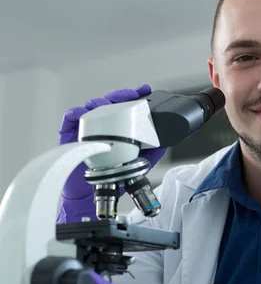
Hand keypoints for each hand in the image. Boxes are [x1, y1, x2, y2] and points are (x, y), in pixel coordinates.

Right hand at [58, 85, 166, 221]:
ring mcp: (86, 128)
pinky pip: (70, 119)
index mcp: (117, 127)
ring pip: (91, 107)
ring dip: (99, 102)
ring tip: (105, 104)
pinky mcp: (70, 134)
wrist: (89, 193)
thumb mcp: (138, 161)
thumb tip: (166, 139)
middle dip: (119, 95)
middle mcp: (102, 124)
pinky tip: (81, 112)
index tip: (144, 90)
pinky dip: (75, 113)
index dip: (133, 96)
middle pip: (109, 102)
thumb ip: (152, 150)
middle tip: (128, 96)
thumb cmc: (110, 174)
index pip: (125, 106)